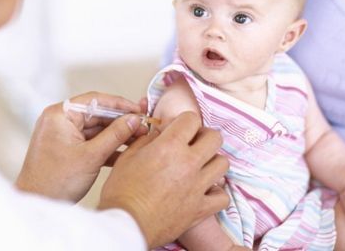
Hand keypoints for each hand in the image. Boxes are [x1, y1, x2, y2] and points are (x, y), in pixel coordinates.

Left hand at [15, 92, 146, 201]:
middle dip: (121, 122)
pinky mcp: (67, 147)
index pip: (95, 100)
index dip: (120, 105)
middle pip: (97, 114)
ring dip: (116, 135)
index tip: (138, 110)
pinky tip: (124, 152)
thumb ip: (115, 135)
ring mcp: (63, 134)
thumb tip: (134, 120)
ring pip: (96, 129)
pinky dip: (106, 146)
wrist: (38, 203)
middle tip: (142, 127)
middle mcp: (59, 120)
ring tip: (137, 140)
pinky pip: (91, 140)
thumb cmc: (54, 181)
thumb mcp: (92, 156)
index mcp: (59, 115)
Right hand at [98, 112, 229, 247]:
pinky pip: (222, 196)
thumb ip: (147, 140)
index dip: (185, 121)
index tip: (179, 128)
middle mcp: (188, 163)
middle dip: (204, 136)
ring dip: (212, 162)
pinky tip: (205, 190)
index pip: (192, 119)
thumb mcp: (128, 157)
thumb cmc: (121, 193)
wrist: (125, 225)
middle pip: (214, 138)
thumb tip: (159, 133)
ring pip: (223, 164)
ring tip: (200, 166)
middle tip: (194, 143)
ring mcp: (198, 186)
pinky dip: (216, 192)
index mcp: (169, 147)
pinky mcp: (201, 208)